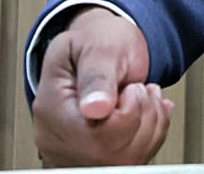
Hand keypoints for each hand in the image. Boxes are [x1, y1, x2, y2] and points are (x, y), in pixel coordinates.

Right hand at [32, 7, 173, 166]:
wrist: (102, 46)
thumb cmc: (97, 42)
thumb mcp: (97, 46)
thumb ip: (96, 75)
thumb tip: (94, 109)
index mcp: (51, 110)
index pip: (96, 137)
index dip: (127, 113)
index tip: (129, 87)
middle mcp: (57, 139)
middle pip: (112, 153)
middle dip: (141, 116)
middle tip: (137, 88)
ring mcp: (75, 153)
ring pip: (127, 161)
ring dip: (150, 123)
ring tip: (141, 96)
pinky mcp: (96, 158)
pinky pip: (134, 160)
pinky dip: (152, 133)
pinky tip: (145, 110)